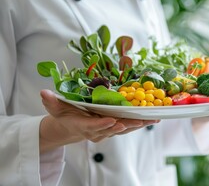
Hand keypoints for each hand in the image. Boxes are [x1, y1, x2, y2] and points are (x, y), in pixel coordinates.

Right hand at [39, 89, 158, 152]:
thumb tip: (43, 92)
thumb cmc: (64, 115)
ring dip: (137, 125)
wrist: (70, 127)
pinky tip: (151, 119)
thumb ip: (50, 101)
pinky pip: (127, 127)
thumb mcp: (55, 108)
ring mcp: (106, 131)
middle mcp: (96, 131)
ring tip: (151, 119)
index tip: (111, 121)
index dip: (102, 125)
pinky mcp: (114, 128)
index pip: (92, 127)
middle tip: (139, 121)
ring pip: (124, 129)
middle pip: (113, 129)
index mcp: (82, 125)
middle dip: (126, 125)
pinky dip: (139, 123)